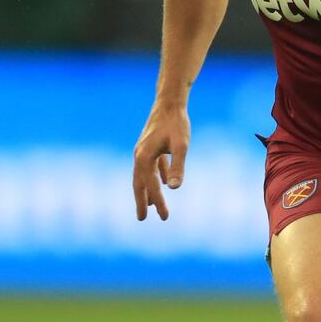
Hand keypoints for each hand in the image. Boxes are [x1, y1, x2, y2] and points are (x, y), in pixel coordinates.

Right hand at [132, 103, 189, 220]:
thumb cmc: (176, 123)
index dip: (159, 203)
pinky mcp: (150, 146)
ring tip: (150, 206)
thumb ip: (177, 166)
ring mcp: (143, 150)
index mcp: (144, 157)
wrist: (169, 102)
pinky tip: (163, 183)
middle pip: (139, 183)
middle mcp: (140, 155)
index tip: (165, 218)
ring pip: (143, 176)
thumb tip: (174, 188)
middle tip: (141, 219)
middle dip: (142, 201)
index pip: (153, 186)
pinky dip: (155, 177)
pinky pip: (151, 166)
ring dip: (147, 191)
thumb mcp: (181, 146)